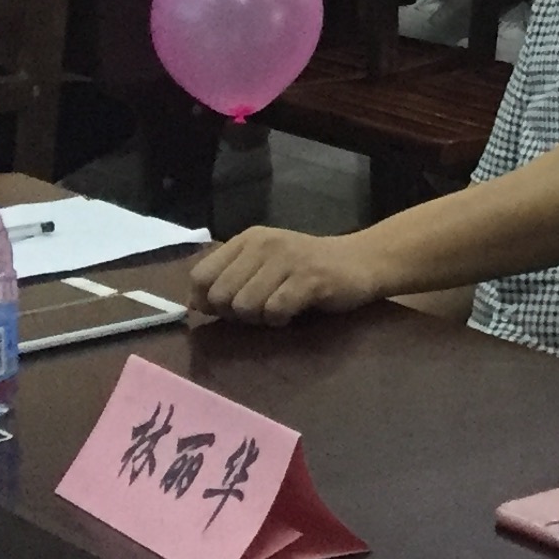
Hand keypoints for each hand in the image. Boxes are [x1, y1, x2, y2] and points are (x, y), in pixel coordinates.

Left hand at [186, 225, 392, 326]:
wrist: (363, 261)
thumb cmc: (308, 268)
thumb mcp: (264, 265)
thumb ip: (230, 278)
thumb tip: (194, 305)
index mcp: (248, 239)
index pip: (200, 276)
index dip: (207, 299)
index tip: (228, 307)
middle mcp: (264, 244)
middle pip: (220, 295)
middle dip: (234, 313)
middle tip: (259, 309)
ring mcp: (288, 260)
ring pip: (244, 306)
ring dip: (259, 318)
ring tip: (278, 308)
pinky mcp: (310, 278)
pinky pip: (274, 311)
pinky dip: (280, 319)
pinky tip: (295, 310)